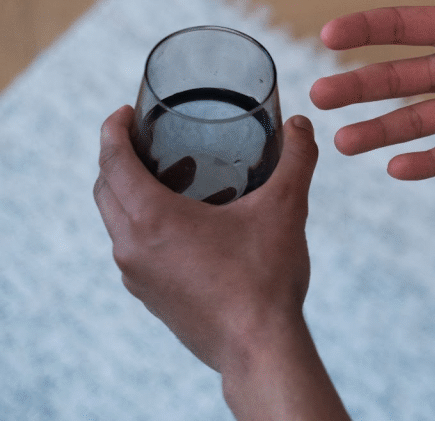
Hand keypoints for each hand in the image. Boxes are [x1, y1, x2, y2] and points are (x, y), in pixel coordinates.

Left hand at [93, 106, 315, 370]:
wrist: (258, 347)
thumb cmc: (265, 277)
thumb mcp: (285, 208)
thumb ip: (296, 160)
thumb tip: (302, 125)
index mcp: (152, 219)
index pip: (112, 162)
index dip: (113, 131)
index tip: (124, 113)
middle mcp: (132, 247)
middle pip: (105, 190)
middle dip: (117, 158)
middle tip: (147, 140)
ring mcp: (137, 277)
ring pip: (116, 223)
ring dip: (130, 194)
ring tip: (168, 179)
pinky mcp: (151, 297)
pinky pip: (132, 250)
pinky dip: (143, 226)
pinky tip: (184, 226)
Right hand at [311, 0, 434, 179]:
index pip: (400, 26)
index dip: (365, 30)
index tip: (329, 34)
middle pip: (395, 78)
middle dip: (356, 87)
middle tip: (318, 96)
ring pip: (416, 120)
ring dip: (379, 130)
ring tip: (341, 141)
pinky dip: (428, 162)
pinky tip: (395, 168)